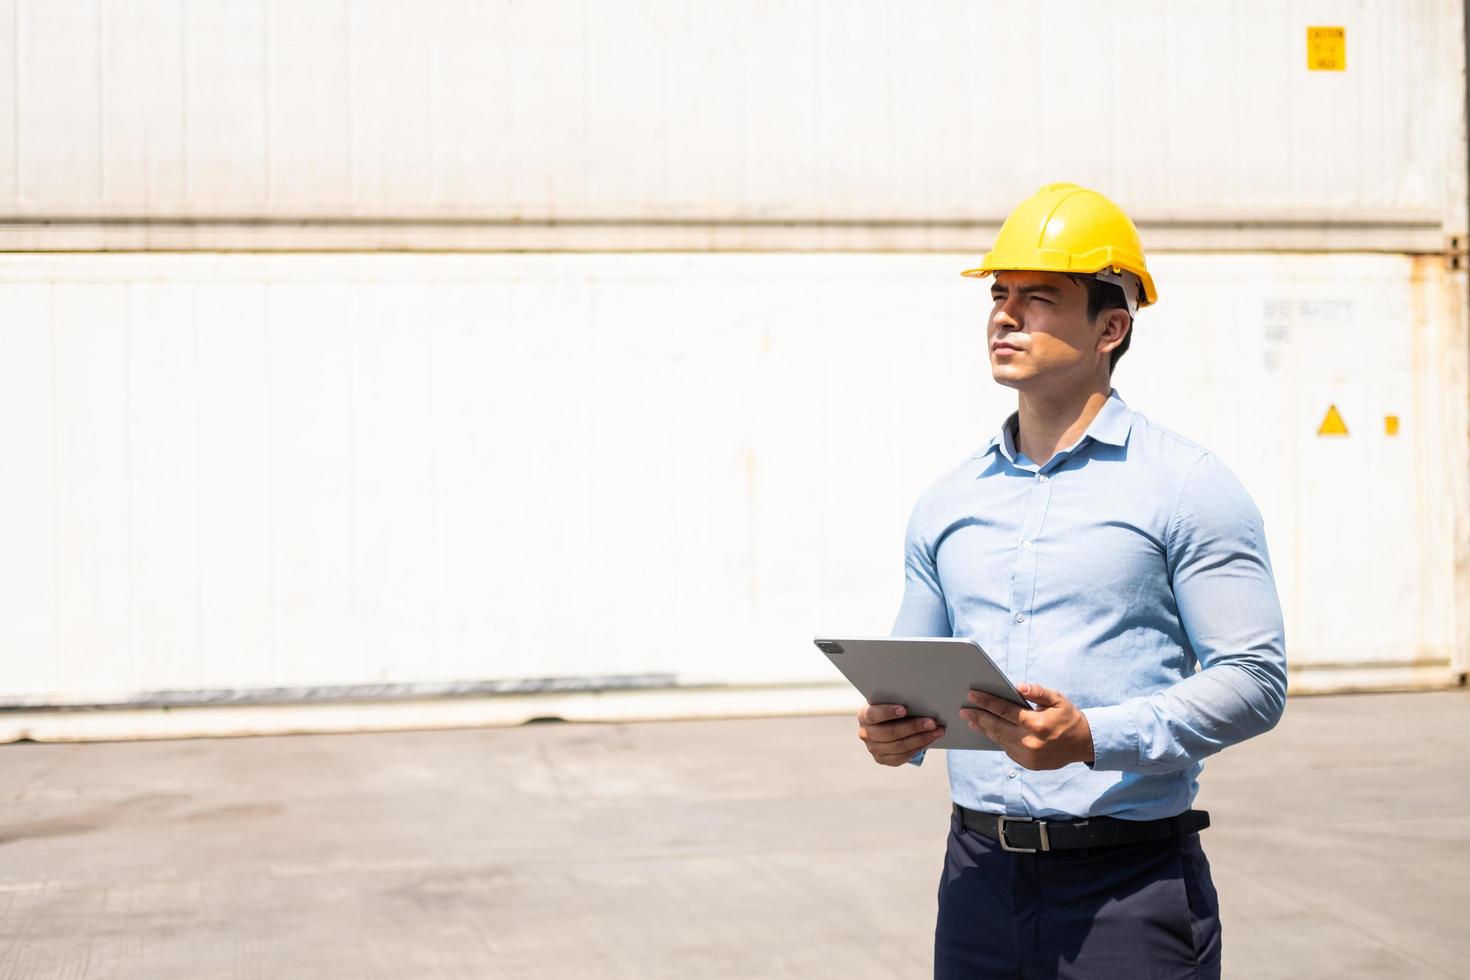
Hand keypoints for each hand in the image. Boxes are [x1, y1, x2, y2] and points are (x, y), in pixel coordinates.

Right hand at [856, 703, 946, 765]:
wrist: (885, 723)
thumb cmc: (891, 707)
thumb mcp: (890, 701)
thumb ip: (898, 700)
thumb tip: (922, 700)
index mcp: (864, 715)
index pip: (873, 714)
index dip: (888, 712)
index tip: (904, 709)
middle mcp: (865, 733)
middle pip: (890, 733)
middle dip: (913, 727)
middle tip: (932, 722)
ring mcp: (873, 749)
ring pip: (899, 746)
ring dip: (921, 738)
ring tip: (937, 731)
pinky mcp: (882, 759)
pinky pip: (903, 756)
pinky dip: (919, 747)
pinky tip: (930, 739)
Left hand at [958, 682, 1094, 770]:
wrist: (1083, 744)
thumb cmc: (1068, 717)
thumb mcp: (1057, 699)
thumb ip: (1038, 691)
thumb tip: (1018, 686)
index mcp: (1036, 723)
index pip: (1004, 710)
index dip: (986, 702)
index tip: (972, 695)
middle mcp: (1030, 742)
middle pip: (996, 727)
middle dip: (978, 716)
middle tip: (963, 709)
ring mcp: (1028, 756)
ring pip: (999, 739)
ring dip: (983, 729)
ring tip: (971, 719)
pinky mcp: (1028, 764)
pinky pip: (1007, 749)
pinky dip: (997, 739)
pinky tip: (988, 730)